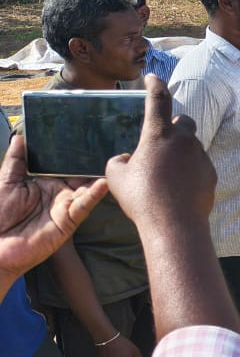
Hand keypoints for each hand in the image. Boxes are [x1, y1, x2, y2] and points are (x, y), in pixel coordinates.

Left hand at [0, 135, 108, 285]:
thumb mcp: (5, 182)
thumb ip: (16, 161)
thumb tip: (20, 137)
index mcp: (44, 183)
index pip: (62, 165)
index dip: (72, 153)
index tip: (84, 135)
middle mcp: (58, 193)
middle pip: (79, 175)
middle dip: (90, 162)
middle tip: (106, 143)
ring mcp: (65, 206)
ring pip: (87, 188)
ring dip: (98, 176)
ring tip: (112, 161)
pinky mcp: (68, 220)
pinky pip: (83, 205)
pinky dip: (94, 195)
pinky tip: (103, 183)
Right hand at [106, 76, 216, 226]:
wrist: (175, 224)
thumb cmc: (142, 199)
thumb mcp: (116, 178)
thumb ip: (118, 162)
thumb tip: (126, 159)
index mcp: (158, 135)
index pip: (158, 100)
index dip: (155, 85)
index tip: (153, 77)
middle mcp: (184, 140)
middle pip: (183, 121)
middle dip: (173, 126)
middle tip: (160, 142)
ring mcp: (201, 156)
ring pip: (192, 145)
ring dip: (180, 151)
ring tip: (166, 173)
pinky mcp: (211, 173)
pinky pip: (199, 164)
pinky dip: (190, 169)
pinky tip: (178, 186)